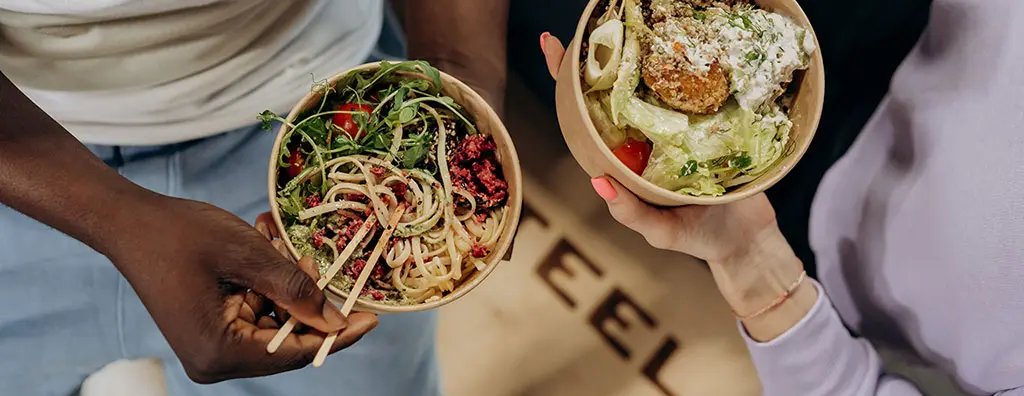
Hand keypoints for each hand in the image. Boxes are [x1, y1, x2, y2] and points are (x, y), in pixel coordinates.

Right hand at [106, 196, 377, 382]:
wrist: (128, 222)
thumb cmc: (180, 235)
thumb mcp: (247, 256)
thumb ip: (294, 288)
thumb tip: (335, 320)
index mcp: (219, 352)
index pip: (294, 353)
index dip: (337, 335)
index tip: (372, 318)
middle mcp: (215, 360)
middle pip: (286, 341)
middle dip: (308, 301)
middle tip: (314, 258)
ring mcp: (212, 347)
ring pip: (275, 323)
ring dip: (287, 285)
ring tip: (278, 243)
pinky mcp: (211, 330)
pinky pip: (257, 313)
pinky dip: (268, 284)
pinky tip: (267, 248)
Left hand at [539, 32, 775, 262]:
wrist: (748, 240)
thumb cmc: (699, 237)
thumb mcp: (661, 233)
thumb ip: (630, 214)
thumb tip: (598, 182)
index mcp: (626, 158)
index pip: (587, 116)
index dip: (567, 82)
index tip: (549, 46)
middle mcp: (647, 135)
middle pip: (616, 89)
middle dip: (600, 54)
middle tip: (588, 22)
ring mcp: (678, 125)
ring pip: (654, 83)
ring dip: (642, 53)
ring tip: (627, 23)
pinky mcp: (710, 121)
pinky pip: (695, 90)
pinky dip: (688, 67)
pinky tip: (685, 44)